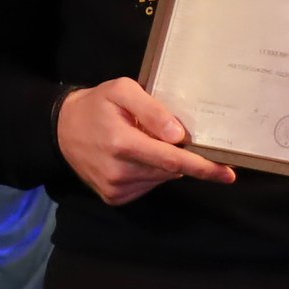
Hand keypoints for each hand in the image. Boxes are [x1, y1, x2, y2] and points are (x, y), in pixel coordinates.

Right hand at [57, 77, 234, 204]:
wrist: (61, 129)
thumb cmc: (97, 105)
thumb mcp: (122, 90)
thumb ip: (151, 110)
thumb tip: (178, 135)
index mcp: (122, 143)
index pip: (171, 159)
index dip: (201, 167)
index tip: (227, 173)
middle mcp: (118, 171)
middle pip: (169, 170)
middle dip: (183, 158)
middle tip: (178, 139)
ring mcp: (115, 188)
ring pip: (159, 179)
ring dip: (164, 164)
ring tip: (144, 142)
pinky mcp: (113, 197)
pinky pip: (147, 186)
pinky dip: (151, 172)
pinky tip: (136, 157)